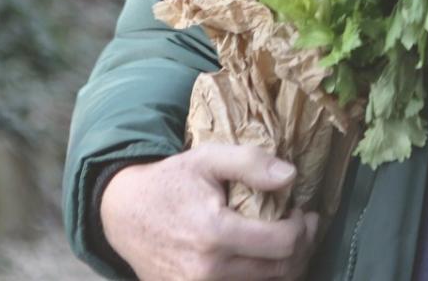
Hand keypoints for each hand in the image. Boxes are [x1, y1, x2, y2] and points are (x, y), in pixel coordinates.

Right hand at [100, 144, 319, 280]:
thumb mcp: (208, 158)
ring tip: (287, 240)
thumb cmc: (170, 182)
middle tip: (304, 226)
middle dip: (303, 246)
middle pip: (281, 270)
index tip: (300, 211)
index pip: (283, 243)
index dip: (303, 228)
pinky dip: (261, 277)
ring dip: (286, 265)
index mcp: (215, 234)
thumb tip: (290, 176)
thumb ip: (251, 163)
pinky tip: (264, 257)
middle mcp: (207, 271)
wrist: (123, 214)